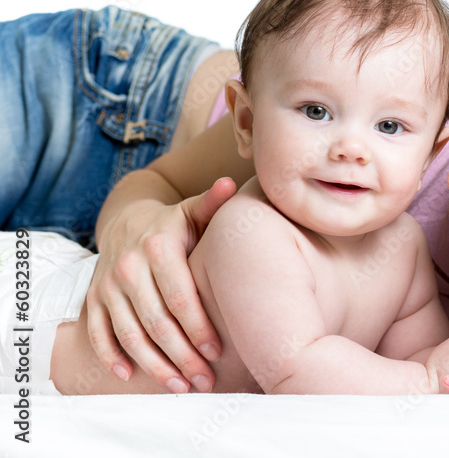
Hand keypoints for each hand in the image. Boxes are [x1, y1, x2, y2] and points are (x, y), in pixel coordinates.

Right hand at [86, 177, 235, 392]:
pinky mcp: (94, 298)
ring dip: (154, 365)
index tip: (217, 352)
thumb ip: (213, 204)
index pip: (180, 296)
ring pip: (129, 334)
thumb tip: (230, 184)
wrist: (126, 220)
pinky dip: (111, 357)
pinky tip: (130, 376)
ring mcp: (108, 285)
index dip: (198, 326)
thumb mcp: (194, 211)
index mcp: (159, 247)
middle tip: (205, 381)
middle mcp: (130, 267)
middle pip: (157, 322)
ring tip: (180, 387)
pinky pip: (98, 333)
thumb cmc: (175, 224)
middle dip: (182, 356)